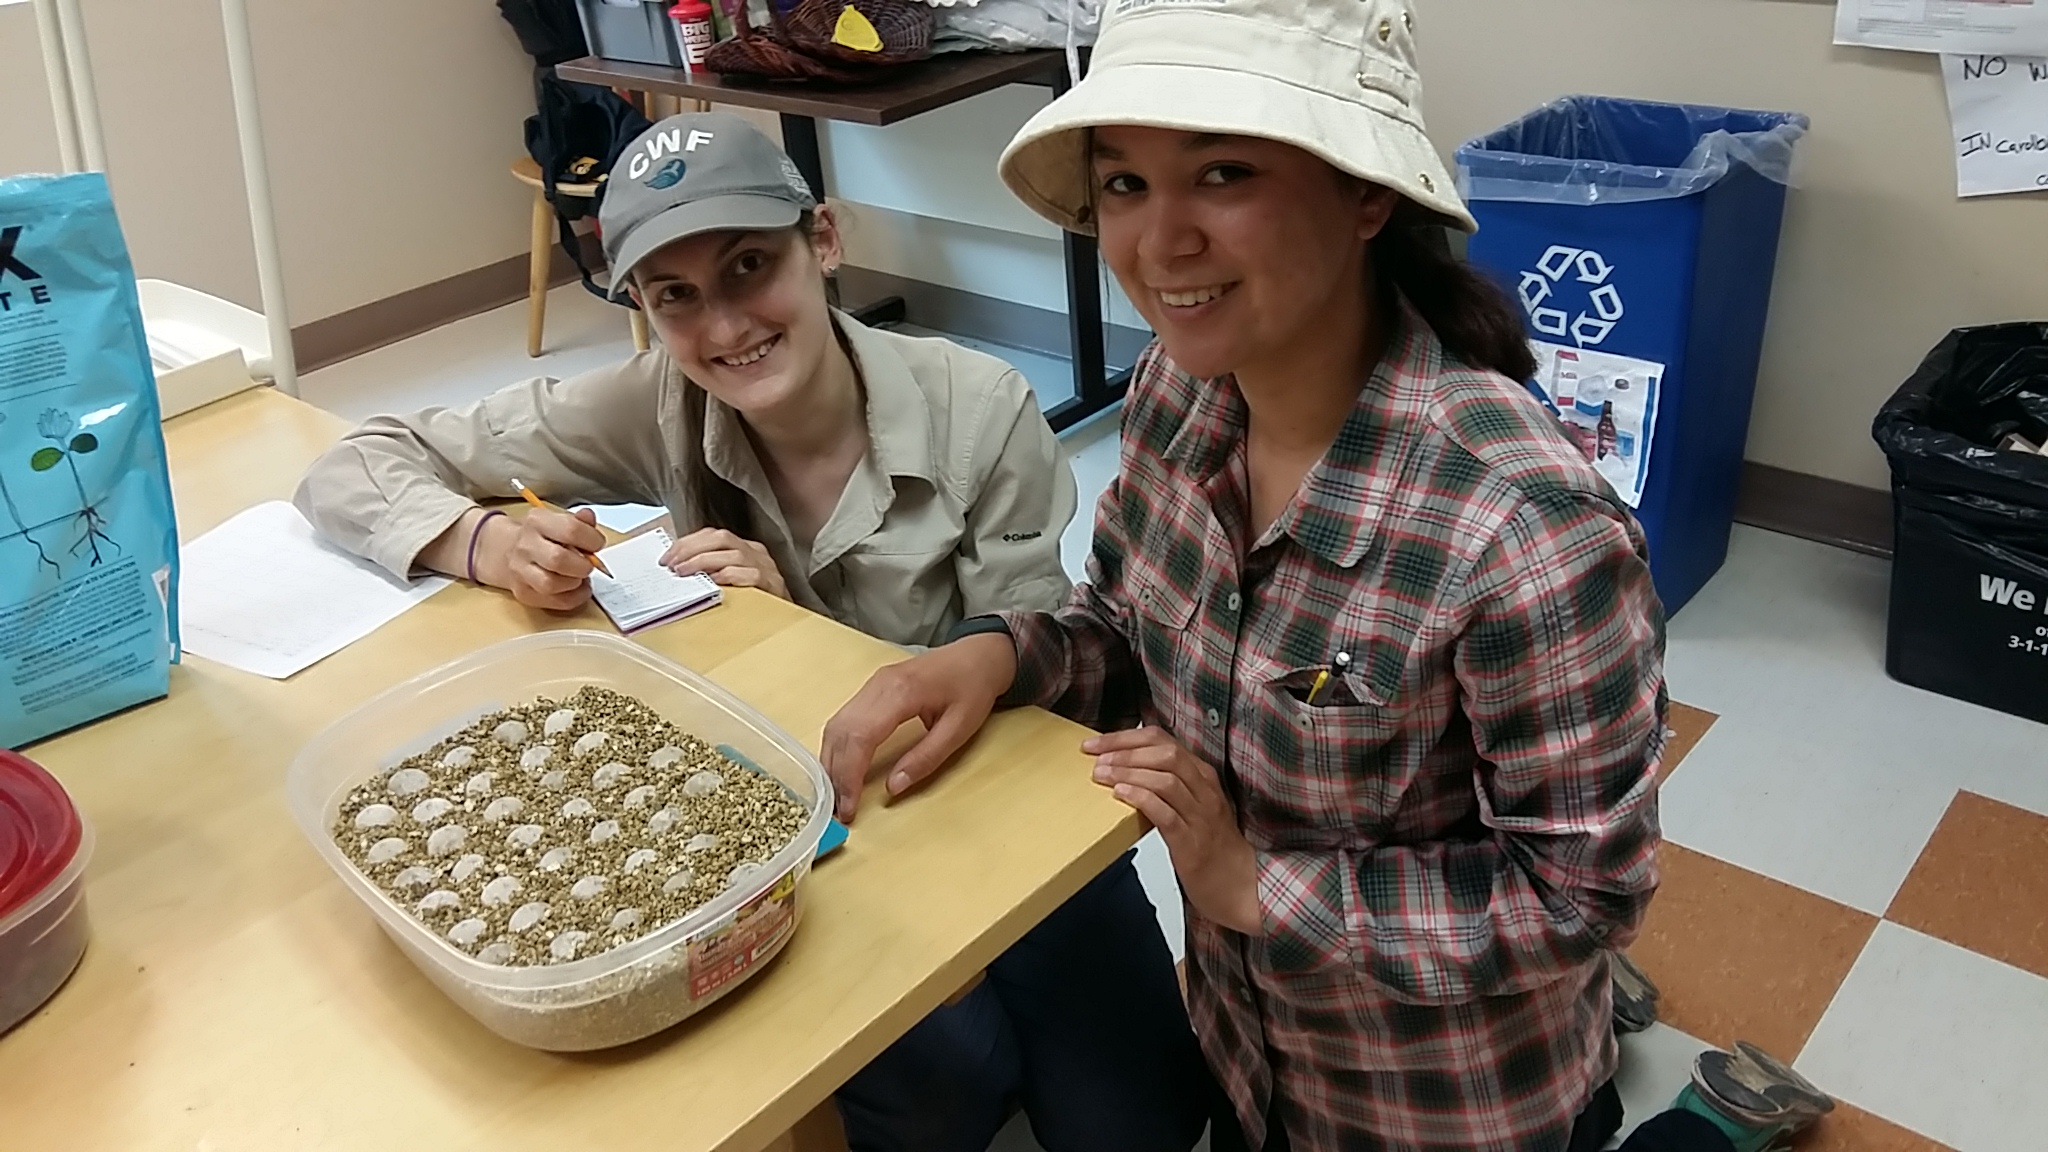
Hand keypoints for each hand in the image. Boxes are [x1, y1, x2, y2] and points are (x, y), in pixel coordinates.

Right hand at [476, 507, 605, 611]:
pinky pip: (553, 602)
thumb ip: (579, 521)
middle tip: (589, 564)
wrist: (507, 551)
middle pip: (558, 560)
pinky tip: (577, 589)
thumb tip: (588, 517)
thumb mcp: (559, 521)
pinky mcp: (523, 592)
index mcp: (537, 522)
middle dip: (583, 565)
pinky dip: (573, 598)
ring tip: (580, 576)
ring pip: (551, 584)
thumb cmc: (542, 537)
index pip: (570, 530)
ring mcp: (520, 571)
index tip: (597, 544)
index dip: (592, 540)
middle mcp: (525, 546)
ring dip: (575, 583)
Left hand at [662, 527, 788, 599]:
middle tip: (671, 565)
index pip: (712, 534)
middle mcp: (755, 552)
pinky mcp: (773, 584)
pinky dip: (729, 575)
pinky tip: (713, 582)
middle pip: (721, 539)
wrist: (787, 624)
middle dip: (691, 550)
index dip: (686, 543)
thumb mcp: (729, 582)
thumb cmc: (753, 604)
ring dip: (703, 562)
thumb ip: (709, 571)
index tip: (666, 558)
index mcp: (744, 547)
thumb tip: (674, 569)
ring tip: (684, 573)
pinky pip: (751, 574)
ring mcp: (766, 566)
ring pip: (733, 554)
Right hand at [818, 633, 1017, 822]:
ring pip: (836, 725)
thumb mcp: (959, 729)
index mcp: (901, 692)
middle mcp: (878, 685)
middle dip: (835, 774)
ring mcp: (871, 684)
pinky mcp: (871, 689)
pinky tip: (841, 769)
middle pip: (841, 732)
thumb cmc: (973, 687)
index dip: (849, 775)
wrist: (978, 654)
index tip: (848, 807)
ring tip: (837, 796)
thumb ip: (926, 758)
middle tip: (838, 810)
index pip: (860, 737)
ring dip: (832, 762)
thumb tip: (892, 787)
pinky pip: (844, 719)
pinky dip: (838, 747)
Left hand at [1087, 727, 1261, 934]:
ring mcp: (1200, 815)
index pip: (1163, 741)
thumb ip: (1167, 784)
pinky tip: (1121, 794)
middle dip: (1125, 751)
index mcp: (1202, 776)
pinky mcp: (1192, 842)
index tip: (1096, 744)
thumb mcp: (1192, 804)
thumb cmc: (1211, 845)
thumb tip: (1124, 771)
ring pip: (1166, 779)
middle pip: (1165, 753)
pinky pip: (1166, 813)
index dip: (1126, 738)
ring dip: (1129, 772)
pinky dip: (1142, 798)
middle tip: (1095, 758)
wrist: (1238, 884)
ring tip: (1101, 774)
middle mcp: (1203, 790)